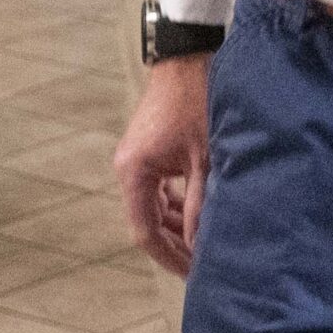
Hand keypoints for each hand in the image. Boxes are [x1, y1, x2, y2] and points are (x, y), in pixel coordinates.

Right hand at [115, 54, 209, 277]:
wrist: (188, 58)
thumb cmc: (197, 103)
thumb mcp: (204, 158)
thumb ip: (202, 204)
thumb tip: (201, 244)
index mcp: (134, 173)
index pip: (145, 231)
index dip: (169, 256)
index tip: (191, 273)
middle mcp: (128, 169)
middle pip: (147, 221)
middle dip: (174, 244)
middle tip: (201, 266)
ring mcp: (137, 159)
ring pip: (154, 206)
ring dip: (177, 225)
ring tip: (203, 246)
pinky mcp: (149, 151)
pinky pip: (159, 189)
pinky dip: (177, 204)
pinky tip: (198, 216)